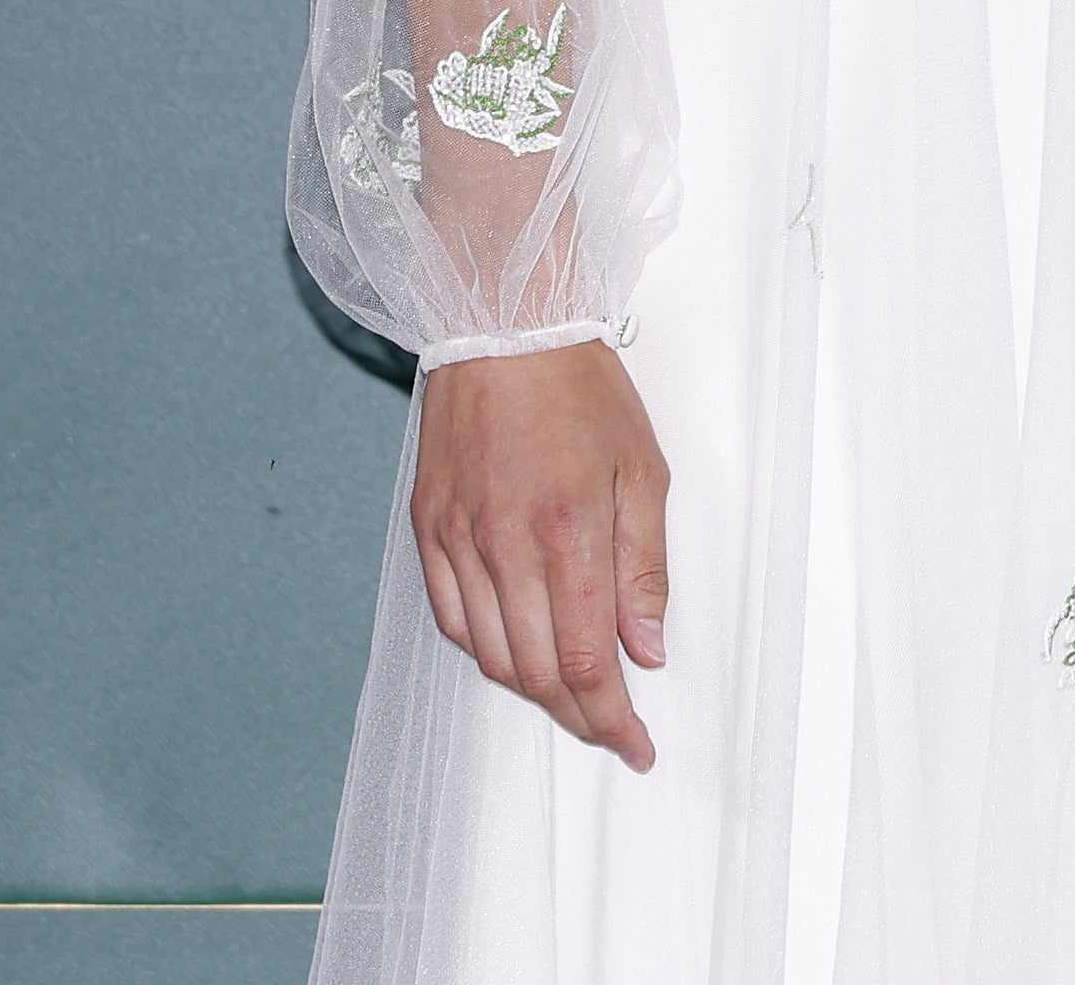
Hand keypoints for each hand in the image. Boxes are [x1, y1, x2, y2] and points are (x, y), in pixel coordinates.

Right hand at [412, 339, 669, 768]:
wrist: (503, 328)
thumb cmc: (581, 391)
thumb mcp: (643, 470)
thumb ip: (644, 568)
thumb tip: (646, 649)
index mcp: (566, 532)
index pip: (584, 661)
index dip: (611, 718)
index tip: (636, 746)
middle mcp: (503, 547)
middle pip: (534, 672)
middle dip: (578, 715)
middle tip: (613, 727)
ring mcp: (457, 542)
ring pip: (489, 656)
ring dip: (533, 689)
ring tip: (574, 694)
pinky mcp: (427, 531)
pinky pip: (451, 620)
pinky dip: (485, 650)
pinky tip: (516, 649)